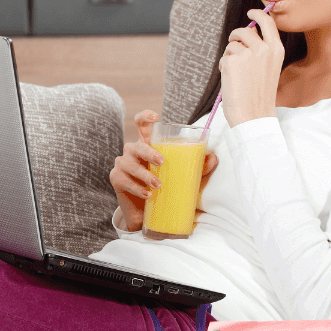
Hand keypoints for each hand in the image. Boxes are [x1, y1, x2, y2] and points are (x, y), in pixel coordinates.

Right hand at [109, 110, 218, 231]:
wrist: (147, 213)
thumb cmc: (164, 188)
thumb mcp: (182, 176)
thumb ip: (197, 167)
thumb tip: (213, 157)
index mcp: (147, 145)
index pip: (141, 124)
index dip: (145, 117)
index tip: (156, 117)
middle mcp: (133, 151)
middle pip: (137, 145)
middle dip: (149, 153)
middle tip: (162, 162)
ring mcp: (123, 164)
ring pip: (129, 163)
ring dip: (143, 174)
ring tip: (157, 185)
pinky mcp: (116, 178)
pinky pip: (123, 179)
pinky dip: (136, 187)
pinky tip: (147, 194)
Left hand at [218, 9, 284, 125]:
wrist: (253, 114)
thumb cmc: (260, 94)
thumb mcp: (269, 68)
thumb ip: (262, 50)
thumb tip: (249, 32)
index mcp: (276, 49)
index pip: (268, 22)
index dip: (258, 14)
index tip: (251, 12)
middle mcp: (264, 49)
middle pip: (245, 31)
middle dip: (235, 36)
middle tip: (233, 45)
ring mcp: (247, 54)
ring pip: (232, 44)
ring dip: (229, 55)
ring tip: (236, 72)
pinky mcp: (232, 61)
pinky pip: (223, 57)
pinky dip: (223, 66)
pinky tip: (231, 80)